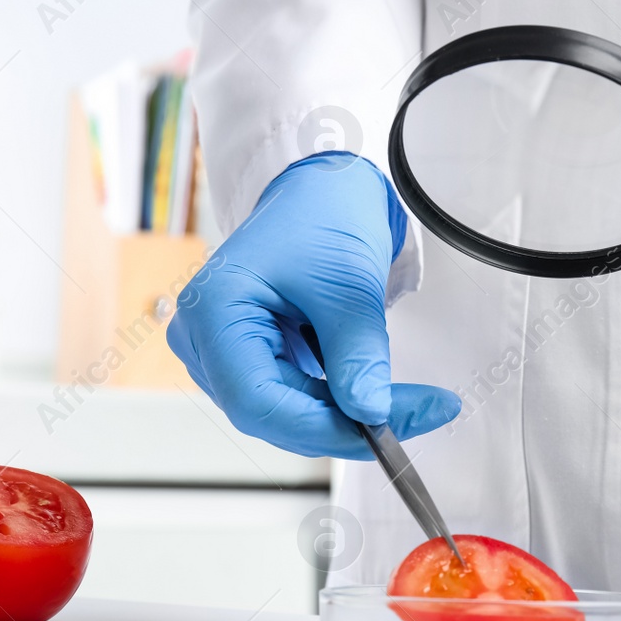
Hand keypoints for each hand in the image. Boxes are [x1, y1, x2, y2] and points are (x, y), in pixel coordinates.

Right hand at [167, 153, 459, 457]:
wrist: (321, 191)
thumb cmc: (321, 215)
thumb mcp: (348, 283)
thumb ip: (357, 354)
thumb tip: (372, 414)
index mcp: (212, 310)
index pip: (257, 401)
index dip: (323, 426)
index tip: (388, 428)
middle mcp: (202, 338)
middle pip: (269, 414)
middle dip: (343, 424)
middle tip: (418, 414)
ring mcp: (220, 352)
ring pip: (283, 414)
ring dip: (343, 416)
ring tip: (407, 400)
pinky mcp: (248, 359)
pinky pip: (291, 398)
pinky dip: (336, 402)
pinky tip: (373, 389)